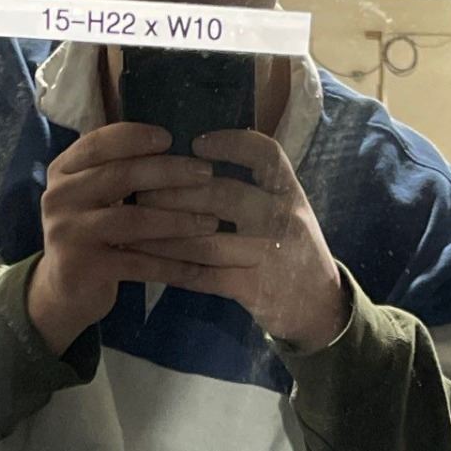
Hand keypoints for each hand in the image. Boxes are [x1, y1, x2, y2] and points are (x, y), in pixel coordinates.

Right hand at [26, 124, 218, 354]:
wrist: (63, 292)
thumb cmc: (90, 236)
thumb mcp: (92, 197)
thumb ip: (116, 171)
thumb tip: (169, 145)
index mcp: (63, 172)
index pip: (98, 144)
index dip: (134, 138)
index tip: (170, 138)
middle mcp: (59, 197)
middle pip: (120, 176)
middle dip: (168, 173)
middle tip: (206, 174)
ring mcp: (68, 233)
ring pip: (133, 221)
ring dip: (177, 220)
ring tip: (211, 221)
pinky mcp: (83, 268)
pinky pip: (137, 263)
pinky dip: (170, 266)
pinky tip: (197, 267)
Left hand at [126, 130, 348, 352]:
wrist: (320, 307)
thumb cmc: (292, 251)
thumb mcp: (287, 211)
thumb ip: (255, 187)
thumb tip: (193, 161)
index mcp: (290, 192)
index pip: (265, 154)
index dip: (230, 143)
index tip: (196, 143)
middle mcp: (283, 218)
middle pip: (222, 194)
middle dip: (174, 192)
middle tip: (139, 190)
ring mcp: (270, 255)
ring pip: (205, 239)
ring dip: (162, 234)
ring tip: (131, 227)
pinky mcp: (253, 287)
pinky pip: (202, 275)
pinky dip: (170, 268)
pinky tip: (145, 262)